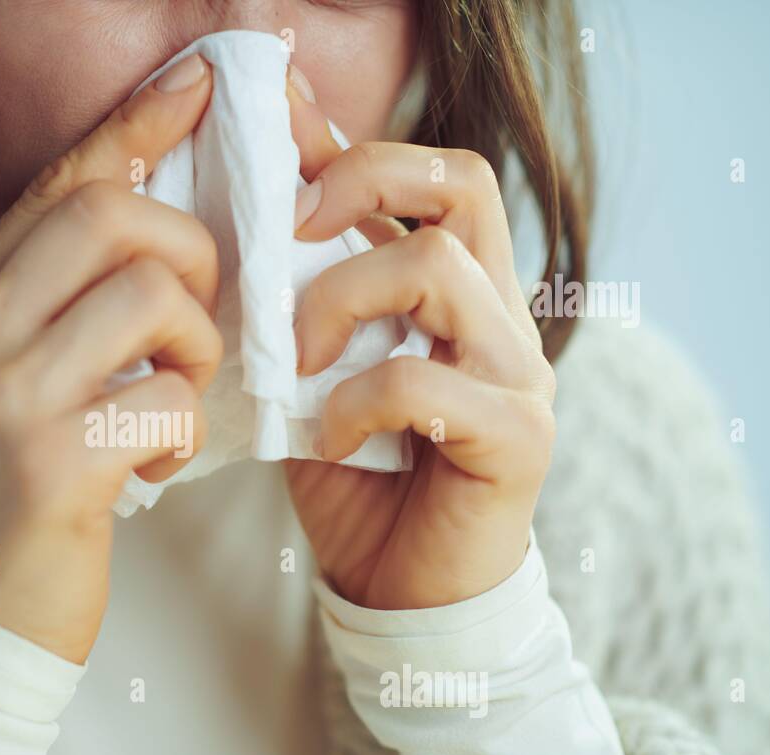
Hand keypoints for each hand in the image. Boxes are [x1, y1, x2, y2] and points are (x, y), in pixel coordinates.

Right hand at [0, 55, 222, 662]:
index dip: (135, 127)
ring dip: (198, 350)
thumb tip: (145, 235)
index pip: (56, 184)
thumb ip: (43, 309)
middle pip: (111, 215)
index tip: (198, 87)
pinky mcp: (53, 464)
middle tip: (197, 317)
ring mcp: (1, 397)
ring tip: (175, 401)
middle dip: (191, 251)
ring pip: (155, 297)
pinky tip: (155, 466)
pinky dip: (185, 430)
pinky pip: (169, 397)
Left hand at [282, 77, 556, 610]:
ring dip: (339, 301)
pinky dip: (354, 400)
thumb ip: (303, 307)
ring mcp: (518, 374)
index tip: (281, 144)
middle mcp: (501, 318)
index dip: (360, 148)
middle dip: (362, 183)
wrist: (403, 594)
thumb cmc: (357, 482)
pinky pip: (422, 380)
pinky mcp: (518, 436)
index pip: (436, 178)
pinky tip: (325, 436)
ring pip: (438, 268)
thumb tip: (251, 228)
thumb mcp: (314, 377)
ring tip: (293, 361)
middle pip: (462, 185)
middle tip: (290, 231)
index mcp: (460, 293)